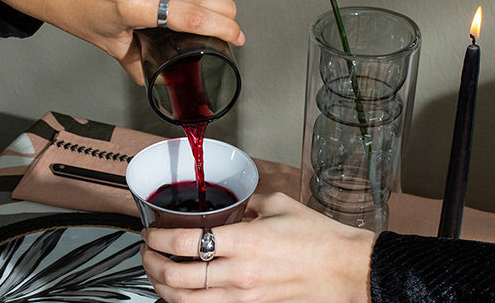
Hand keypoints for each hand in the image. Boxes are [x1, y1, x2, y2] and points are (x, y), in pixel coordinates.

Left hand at [0, 0, 244, 84]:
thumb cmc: (72, 6)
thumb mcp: (107, 42)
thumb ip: (136, 63)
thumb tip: (158, 81)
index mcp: (132, 6)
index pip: (188, 14)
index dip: (220, 26)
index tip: (236, 36)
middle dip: (226, 10)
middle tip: (235, 28)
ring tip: (226, 9)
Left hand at [140, 193, 375, 302]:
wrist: (347, 270)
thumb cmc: (319, 239)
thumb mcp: (280, 205)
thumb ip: (248, 202)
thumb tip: (232, 202)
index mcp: (244, 240)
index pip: (184, 242)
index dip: (157, 238)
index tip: (150, 232)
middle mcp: (238, 272)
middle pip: (176, 277)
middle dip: (151, 264)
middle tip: (146, 252)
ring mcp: (243, 296)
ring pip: (185, 302)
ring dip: (162, 287)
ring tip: (157, 273)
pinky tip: (181, 293)